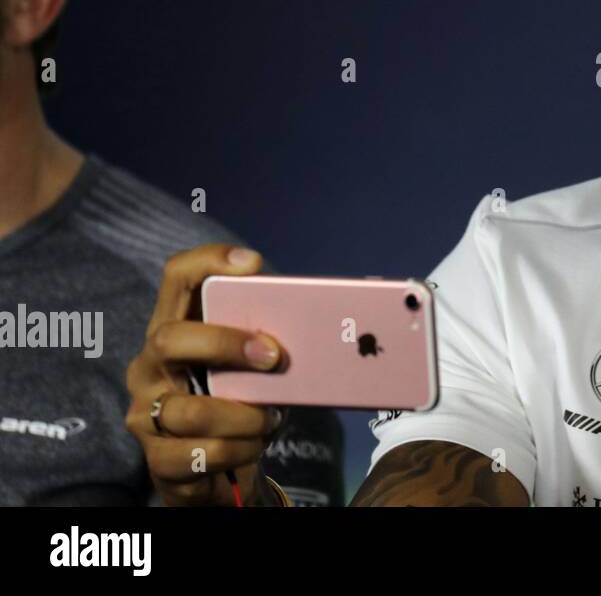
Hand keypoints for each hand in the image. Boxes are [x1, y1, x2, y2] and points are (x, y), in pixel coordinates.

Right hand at [125, 244, 285, 505]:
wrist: (220, 470)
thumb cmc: (241, 402)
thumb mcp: (253, 368)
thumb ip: (268, 343)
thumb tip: (324, 330)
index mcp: (176, 329)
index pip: (178, 278)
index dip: (209, 261)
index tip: (253, 262)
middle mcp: (149, 366)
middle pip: (170, 339)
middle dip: (226, 344)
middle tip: (274, 357)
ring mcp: (147, 413)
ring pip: (192, 410)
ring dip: (245, 415)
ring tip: (270, 417)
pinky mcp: (159, 459)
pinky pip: (200, 454)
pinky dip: (239, 450)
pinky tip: (255, 443)